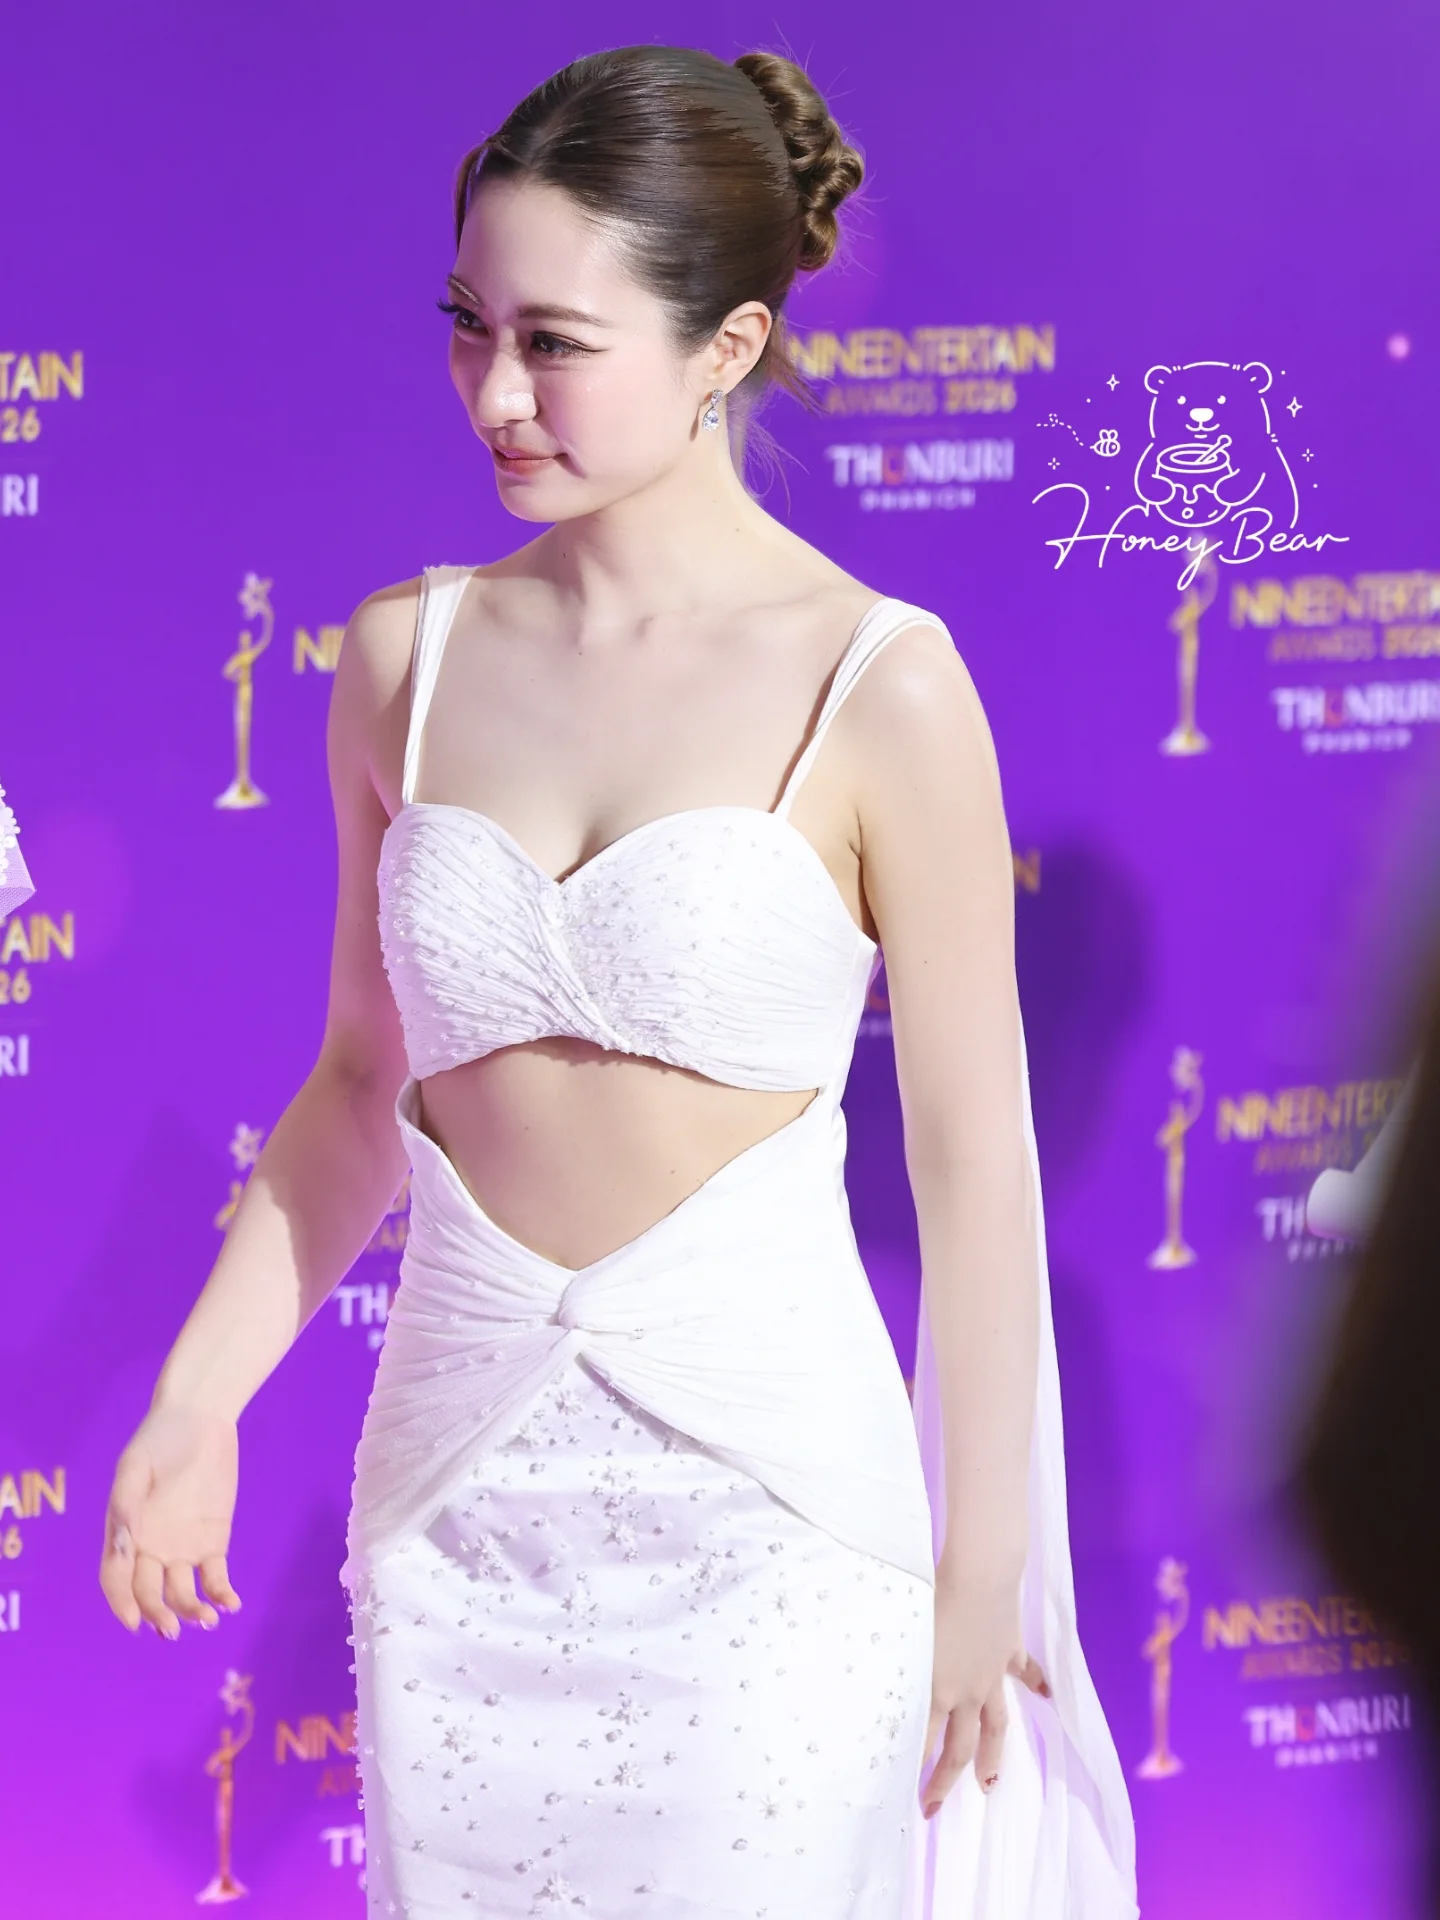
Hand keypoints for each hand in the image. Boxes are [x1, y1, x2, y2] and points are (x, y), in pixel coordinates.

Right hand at [99, 1403, 242, 1636]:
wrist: (200, 1416)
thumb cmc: (159, 1439)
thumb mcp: (135, 1468)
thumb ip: (126, 1508)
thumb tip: (122, 1547)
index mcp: (123, 1533)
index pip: (116, 1580)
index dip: (122, 1604)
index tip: (136, 1622)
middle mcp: (149, 1547)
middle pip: (148, 1594)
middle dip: (158, 1615)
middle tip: (174, 1629)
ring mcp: (181, 1547)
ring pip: (182, 1592)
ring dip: (192, 1611)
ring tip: (208, 1620)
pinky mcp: (213, 1540)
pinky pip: (214, 1576)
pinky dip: (221, 1594)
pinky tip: (231, 1605)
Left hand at [919, 1559, 1049, 1817]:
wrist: (980, 1575)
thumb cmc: (934, 1596)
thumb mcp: (903, 1632)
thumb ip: (895, 1664)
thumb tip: (868, 1682)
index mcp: (937, 1689)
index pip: (925, 1741)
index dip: (916, 1770)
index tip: (907, 1794)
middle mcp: (967, 1691)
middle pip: (959, 1747)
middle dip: (945, 1781)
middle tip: (933, 1807)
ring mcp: (992, 1674)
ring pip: (995, 1726)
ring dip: (992, 1756)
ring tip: (990, 1782)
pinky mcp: (1010, 1651)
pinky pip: (1025, 1672)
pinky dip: (1036, 1683)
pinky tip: (1044, 1697)